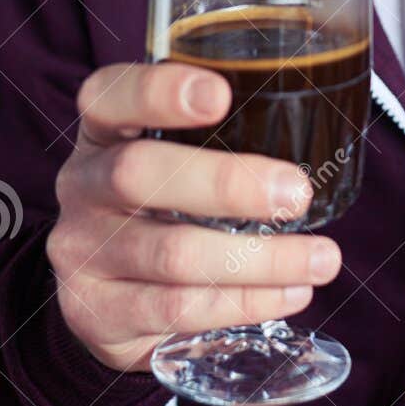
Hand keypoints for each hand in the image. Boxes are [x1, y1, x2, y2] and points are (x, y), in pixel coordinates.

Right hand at [47, 58, 340, 372]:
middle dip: (227, 183)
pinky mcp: (99, 314)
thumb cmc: (160, 205)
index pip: (108, 95)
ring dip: (260, 260)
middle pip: (138, 176)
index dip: (157, 92)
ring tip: (321, 258)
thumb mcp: (172, 157)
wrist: (102, 294)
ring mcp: (82, 253)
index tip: (220, 94)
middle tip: (297, 192)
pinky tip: (290, 293)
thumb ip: (223, 135)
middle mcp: (83, 186)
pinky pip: (178, 309)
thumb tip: (321, 123)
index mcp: (103, 132)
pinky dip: (244, 303)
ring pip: (171, 255)